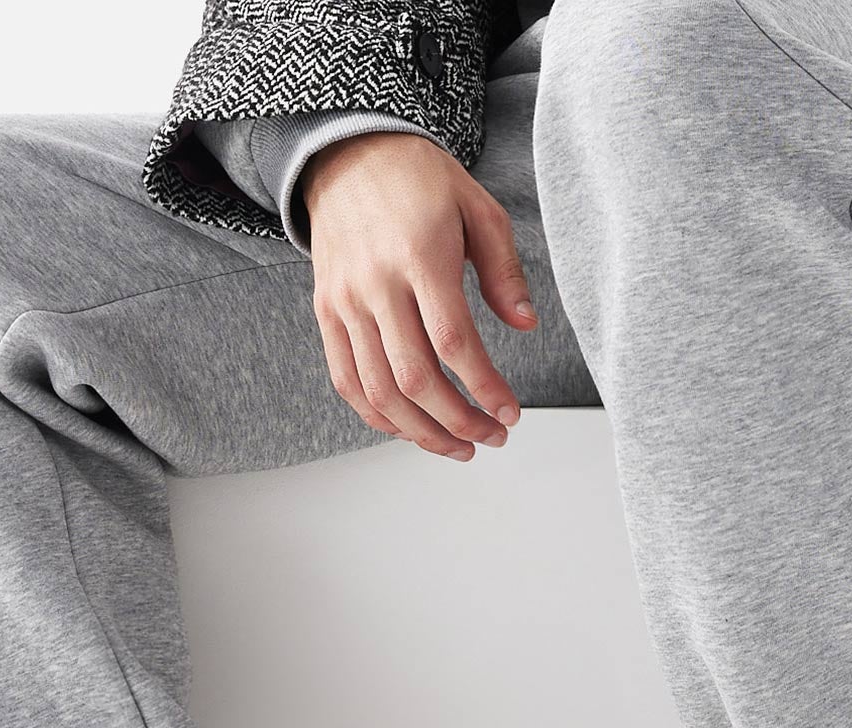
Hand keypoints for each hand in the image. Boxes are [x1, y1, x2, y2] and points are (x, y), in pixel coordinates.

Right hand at [303, 131, 538, 459]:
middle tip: (491, 437)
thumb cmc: (420, 182)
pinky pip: (348, 381)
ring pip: (380, 391)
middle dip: (459, 421)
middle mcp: (376, 283)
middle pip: (416, 378)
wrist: (348, 156)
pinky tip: (412, 429)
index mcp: (420, 254)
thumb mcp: (477, 209)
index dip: (484, 388)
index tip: (510, 413)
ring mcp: (345, 302)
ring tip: (458, 446)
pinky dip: (379, 417)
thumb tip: (525, 325)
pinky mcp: (326, 314)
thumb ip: (504, 270)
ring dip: (422, 432)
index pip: (453, 342)